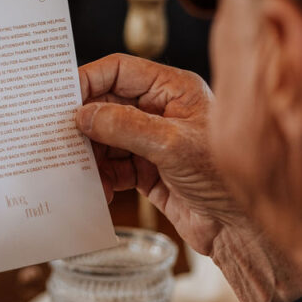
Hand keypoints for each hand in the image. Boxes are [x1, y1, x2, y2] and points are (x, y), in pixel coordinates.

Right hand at [76, 54, 240, 254]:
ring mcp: (153, 142)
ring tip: (80, 172)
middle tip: (60, 139)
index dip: (88, 81)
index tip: (60, 99)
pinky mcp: (148, 171)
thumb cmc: (225, 181)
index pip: (120, 71)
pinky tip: (100, 192)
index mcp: (174, 90)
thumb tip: (84, 114)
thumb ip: (125, 127)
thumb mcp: (172, 146)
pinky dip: (102, 179)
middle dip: (84, 124)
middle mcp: (161, 111)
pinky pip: (113, 167)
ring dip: (90, 157)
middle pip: (107, 105)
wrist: (241, 230)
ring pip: (106, 139)